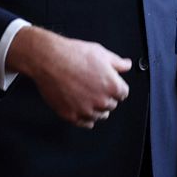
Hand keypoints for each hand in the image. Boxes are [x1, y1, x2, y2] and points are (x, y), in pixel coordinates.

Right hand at [7, 26, 130, 127]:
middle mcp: (101, 101)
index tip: (111, 84)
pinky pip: (85, 123)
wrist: (50, 60)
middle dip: (107, 97)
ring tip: (89, 97)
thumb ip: (118, 63)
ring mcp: (85, 110)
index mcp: (112, 86)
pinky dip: (86, 118)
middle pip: (111, 105)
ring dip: (97, 108)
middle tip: (97, 88)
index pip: (123, 94)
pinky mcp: (71, 116)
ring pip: (99, 115)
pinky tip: (83, 110)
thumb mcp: (102, 53)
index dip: (117, 87)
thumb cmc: (75, 55)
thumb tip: (127, 65)